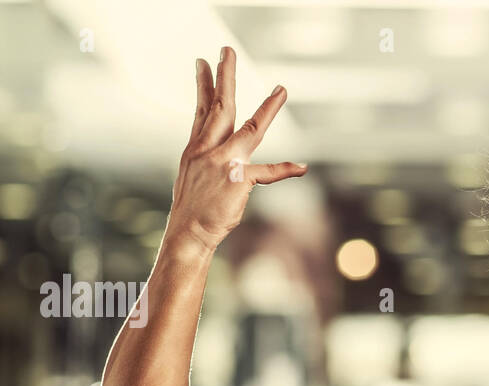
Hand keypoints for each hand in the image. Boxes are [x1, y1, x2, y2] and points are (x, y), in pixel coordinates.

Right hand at [168, 47, 307, 252]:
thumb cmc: (192, 210)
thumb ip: (204, 160)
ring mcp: (224, 163)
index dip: (203, 85)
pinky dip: (286, 170)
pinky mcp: (239, 180)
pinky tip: (301, 166)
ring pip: (249, 128)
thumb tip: (214, 155)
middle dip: (224, 77)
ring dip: (268, 109)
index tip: (202, 62)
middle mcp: (207, 150)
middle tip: (227, 51)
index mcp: (195, 148)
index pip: (200, 110)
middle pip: (219, 106)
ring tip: (281, 90)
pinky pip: (267, 173)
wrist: (187, 232)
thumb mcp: (191, 177)